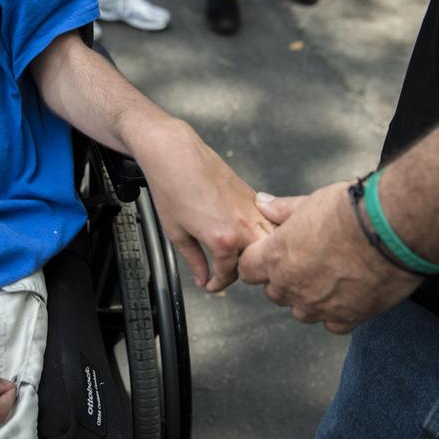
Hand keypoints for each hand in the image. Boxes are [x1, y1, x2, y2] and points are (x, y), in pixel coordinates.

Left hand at [135, 120, 272, 291]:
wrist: (175, 154)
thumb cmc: (171, 188)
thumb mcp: (177, 234)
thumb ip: (195, 260)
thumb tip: (203, 277)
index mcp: (224, 240)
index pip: (230, 274)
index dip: (218, 284)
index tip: (210, 285)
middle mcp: (245, 226)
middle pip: (255, 262)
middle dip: (242, 272)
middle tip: (224, 274)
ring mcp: (252, 209)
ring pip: (267, 243)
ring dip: (255, 254)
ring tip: (237, 258)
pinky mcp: (253, 196)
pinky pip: (266, 222)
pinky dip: (260, 234)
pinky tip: (245, 236)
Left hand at [238, 182, 422, 332]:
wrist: (392, 228)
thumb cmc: (351, 210)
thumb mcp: (311, 201)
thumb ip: (283, 209)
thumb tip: (262, 203)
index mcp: (276, 256)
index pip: (248, 269)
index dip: (258, 262)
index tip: (271, 255)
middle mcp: (291, 285)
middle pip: (274, 292)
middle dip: (285, 280)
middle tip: (308, 262)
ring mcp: (318, 305)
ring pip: (301, 311)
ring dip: (309, 299)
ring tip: (331, 277)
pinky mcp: (347, 317)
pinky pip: (332, 324)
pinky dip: (338, 313)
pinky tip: (350, 294)